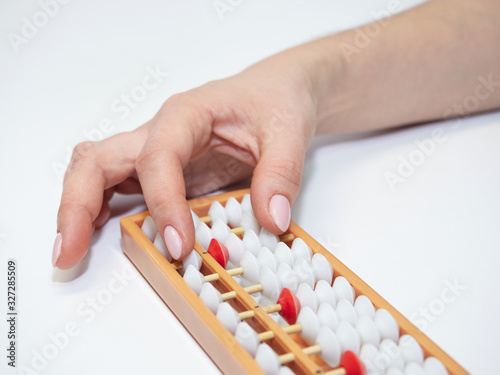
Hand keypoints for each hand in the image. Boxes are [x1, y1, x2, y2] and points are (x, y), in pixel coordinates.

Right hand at [53, 47, 319, 268]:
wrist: (273, 92)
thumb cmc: (275, 102)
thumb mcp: (288, 132)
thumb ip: (280, 174)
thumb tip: (271, 221)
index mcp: (188, 114)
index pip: (158, 157)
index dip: (163, 203)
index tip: (178, 245)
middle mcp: (161, 130)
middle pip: (99, 159)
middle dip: (78, 204)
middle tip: (68, 251)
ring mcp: (154, 150)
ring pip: (96, 170)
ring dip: (79, 209)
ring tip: (70, 251)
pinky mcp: (159, 169)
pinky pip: (116, 185)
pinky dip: (100, 209)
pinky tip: (99, 234)